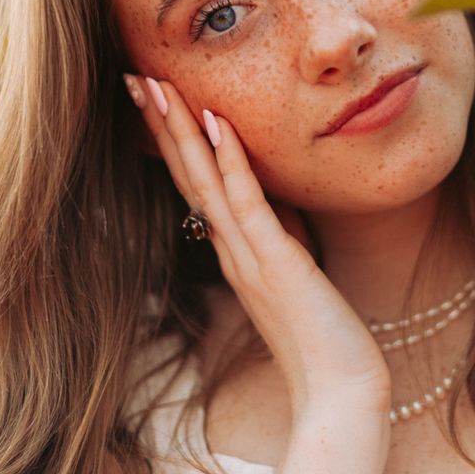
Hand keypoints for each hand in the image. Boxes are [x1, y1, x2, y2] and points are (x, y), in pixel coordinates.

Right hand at [124, 75, 391, 424]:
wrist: (340, 393)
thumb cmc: (323, 339)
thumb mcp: (300, 276)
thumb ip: (285, 239)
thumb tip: (285, 205)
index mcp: (235, 252)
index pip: (197, 186)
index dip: (175, 142)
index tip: (156, 100)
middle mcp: (232, 250)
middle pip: (188, 176)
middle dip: (163, 125)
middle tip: (134, 79)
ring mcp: (249, 256)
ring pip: (205, 182)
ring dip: (181, 132)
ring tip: (156, 87)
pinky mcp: (276, 263)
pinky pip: (247, 204)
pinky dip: (230, 163)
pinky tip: (217, 123)